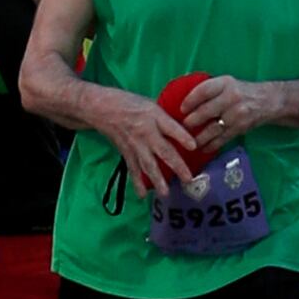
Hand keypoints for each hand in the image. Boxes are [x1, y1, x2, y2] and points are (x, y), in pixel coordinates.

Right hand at [87, 88, 201, 193]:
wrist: (103, 108)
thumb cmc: (130, 103)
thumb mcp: (151, 104)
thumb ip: (166, 117)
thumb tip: (186, 127)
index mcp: (154, 116)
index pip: (171, 127)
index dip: (183, 136)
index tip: (194, 146)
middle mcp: (146, 132)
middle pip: (164, 150)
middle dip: (177, 166)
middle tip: (188, 179)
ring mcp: (136, 145)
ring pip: (148, 165)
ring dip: (157, 180)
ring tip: (165, 193)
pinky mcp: (126, 153)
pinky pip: (133, 170)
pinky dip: (137, 183)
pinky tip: (143, 195)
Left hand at [173, 73, 277, 152]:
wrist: (268, 100)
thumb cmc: (242, 91)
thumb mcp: (227, 84)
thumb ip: (210, 91)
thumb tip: (186, 103)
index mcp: (225, 83)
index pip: (203, 91)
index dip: (190, 100)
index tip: (181, 109)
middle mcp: (231, 97)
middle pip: (206, 111)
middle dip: (191, 122)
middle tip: (182, 128)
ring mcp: (237, 114)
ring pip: (213, 128)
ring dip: (199, 137)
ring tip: (190, 142)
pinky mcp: (241, 128)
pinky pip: (223, 139)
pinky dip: (212, 145)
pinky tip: (204, 149)